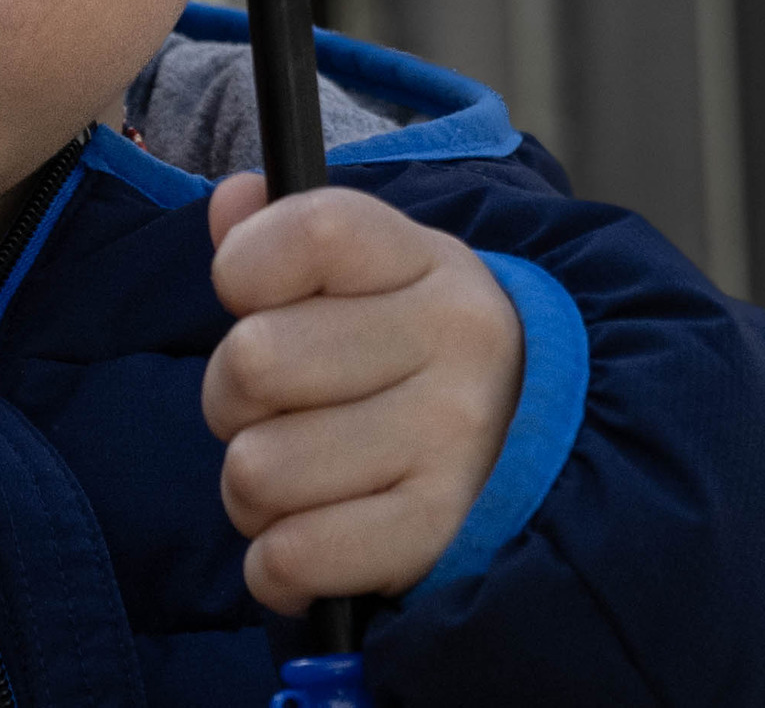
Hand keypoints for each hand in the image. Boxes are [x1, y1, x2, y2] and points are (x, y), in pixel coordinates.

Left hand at [202, 177, 524, 612]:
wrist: (534, 449)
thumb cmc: (409, 352)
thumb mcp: (365, 274)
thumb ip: (281, 232)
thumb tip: (230, 200)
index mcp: (425, 260)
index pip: (310, 231)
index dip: (244, 268)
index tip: (253, 299)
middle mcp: (454, 342)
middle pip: (253, 360)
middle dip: (231, 397)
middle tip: (272, 411)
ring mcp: (454, 441)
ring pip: (257, 469)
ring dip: (250, 490)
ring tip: (296, 480)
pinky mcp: (440, 532)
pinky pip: (294, 555)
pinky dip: (275, 565)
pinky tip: (303, 540)